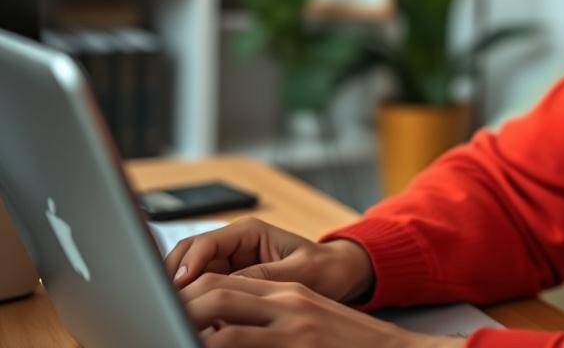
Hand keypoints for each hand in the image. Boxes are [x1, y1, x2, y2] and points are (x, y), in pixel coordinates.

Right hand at [163, 217, 373, 303]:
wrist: (338, 275)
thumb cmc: (324, 268)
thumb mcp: (298, 271)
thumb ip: (264, 276)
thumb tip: (230, 288)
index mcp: (248, 232)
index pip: (205, 243)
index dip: (188, 264)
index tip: (178, 286)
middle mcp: (233, 244)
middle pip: (188, 256)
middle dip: (172, 275)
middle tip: (166, 302)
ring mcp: (229, 263)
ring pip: (189, 274)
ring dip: (179, 290)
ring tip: (175, 311)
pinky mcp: (230, 282)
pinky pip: (202, 290)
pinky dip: (192, 301)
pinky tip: (190, 316)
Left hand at [180, 274, 465, 347]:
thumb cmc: (350, 344)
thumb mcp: (310, 321)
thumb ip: (272, 319)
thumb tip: (224, 331)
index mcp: (287, 292)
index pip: (225, 280)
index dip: (188, 291)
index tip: (164, 305)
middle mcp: (287, 303)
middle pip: (216, 291)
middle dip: (179, 306)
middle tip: (155, 316)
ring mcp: (293, 326)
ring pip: (222, 320)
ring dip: (188, 327)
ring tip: (166, 333)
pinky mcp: (297, 346)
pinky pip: (240, 346)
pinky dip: (214, 347)